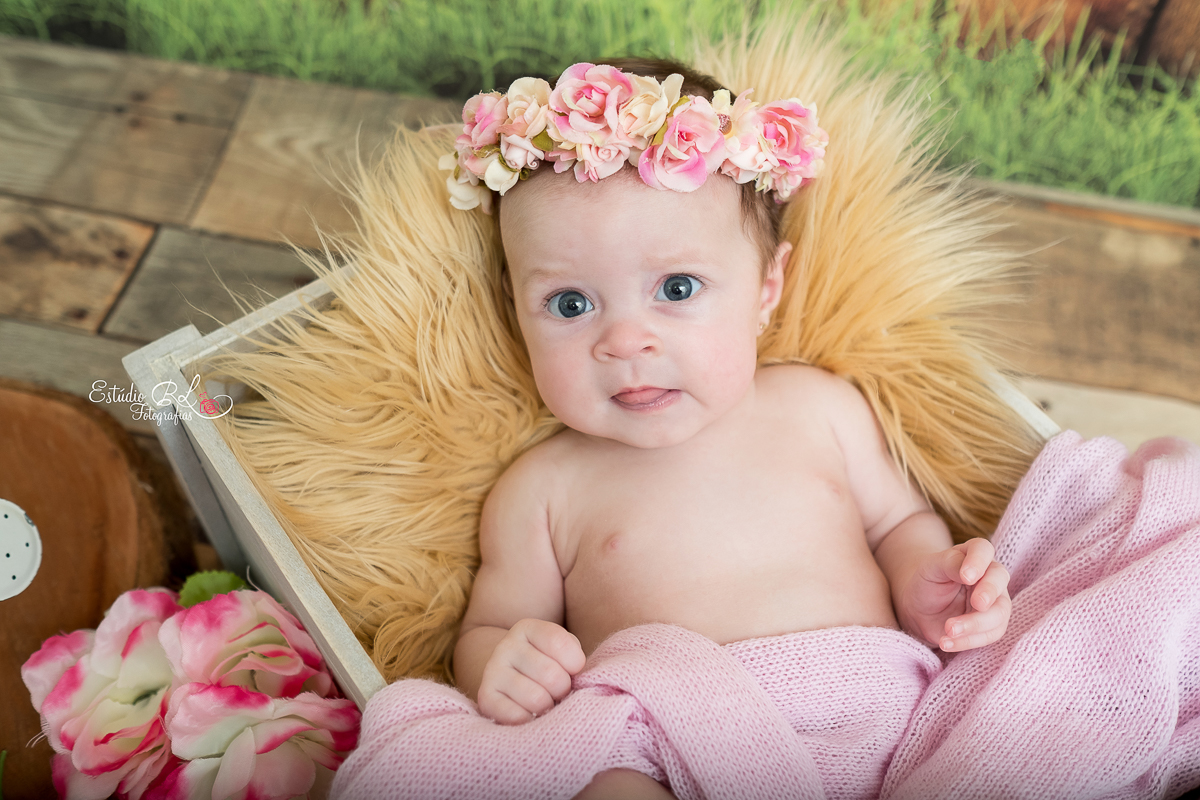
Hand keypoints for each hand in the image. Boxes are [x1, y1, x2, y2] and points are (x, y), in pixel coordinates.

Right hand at [477, 618, 585, 724]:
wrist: (510, 681)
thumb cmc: (549, 667)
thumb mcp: (564, 652)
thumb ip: (575, 658)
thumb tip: (576, 678)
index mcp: (527, 629)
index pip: (560, 643)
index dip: (575, 663)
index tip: (571, 670)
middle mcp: (506, 645)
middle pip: (552, 675)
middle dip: (563, 690)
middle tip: (557, 692)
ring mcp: (492, 671)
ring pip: (537, 699)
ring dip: (547, 707)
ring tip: (544, 703)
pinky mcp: (485, 698)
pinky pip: (517, 717)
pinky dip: (530, 721)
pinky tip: (530, 715)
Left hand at [895, 538, 1010, 651]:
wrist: (920, 608)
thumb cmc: (927, 581)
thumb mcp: (931, 568)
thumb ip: (950, 564)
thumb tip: (970, 574)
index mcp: (975, 554)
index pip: (983, 550)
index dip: (978, 562)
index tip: (967, 576)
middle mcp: (990, 576)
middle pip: (999, 581)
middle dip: (989, 593)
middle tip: (977, 604)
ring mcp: (995, 602)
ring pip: (998, 614)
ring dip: (974, 625)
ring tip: (948, 630)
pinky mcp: (992, 625)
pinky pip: (988, 635)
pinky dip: (967, 641)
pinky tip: (946, 642)